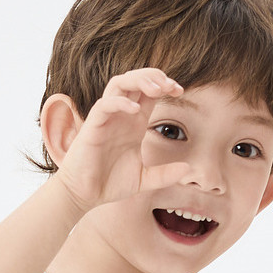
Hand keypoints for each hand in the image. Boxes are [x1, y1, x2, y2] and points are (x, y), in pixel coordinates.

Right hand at [55, 68, 190, 213]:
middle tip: (171, 86)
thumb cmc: (110, 184)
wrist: (85, 195)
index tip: (179, 91)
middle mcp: (121, 116)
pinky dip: (121, 102)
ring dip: (139, 80)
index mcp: (134, 123)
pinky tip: (136, 110)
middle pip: (135, 80)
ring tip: (157, 89)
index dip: (165, 85)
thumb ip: (165, 174)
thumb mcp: (144, 179)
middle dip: (154, 76)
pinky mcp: (92, 126)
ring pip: (119, 84)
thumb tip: (187, 170)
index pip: (149, 93)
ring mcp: (106, 119)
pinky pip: (105, 105)